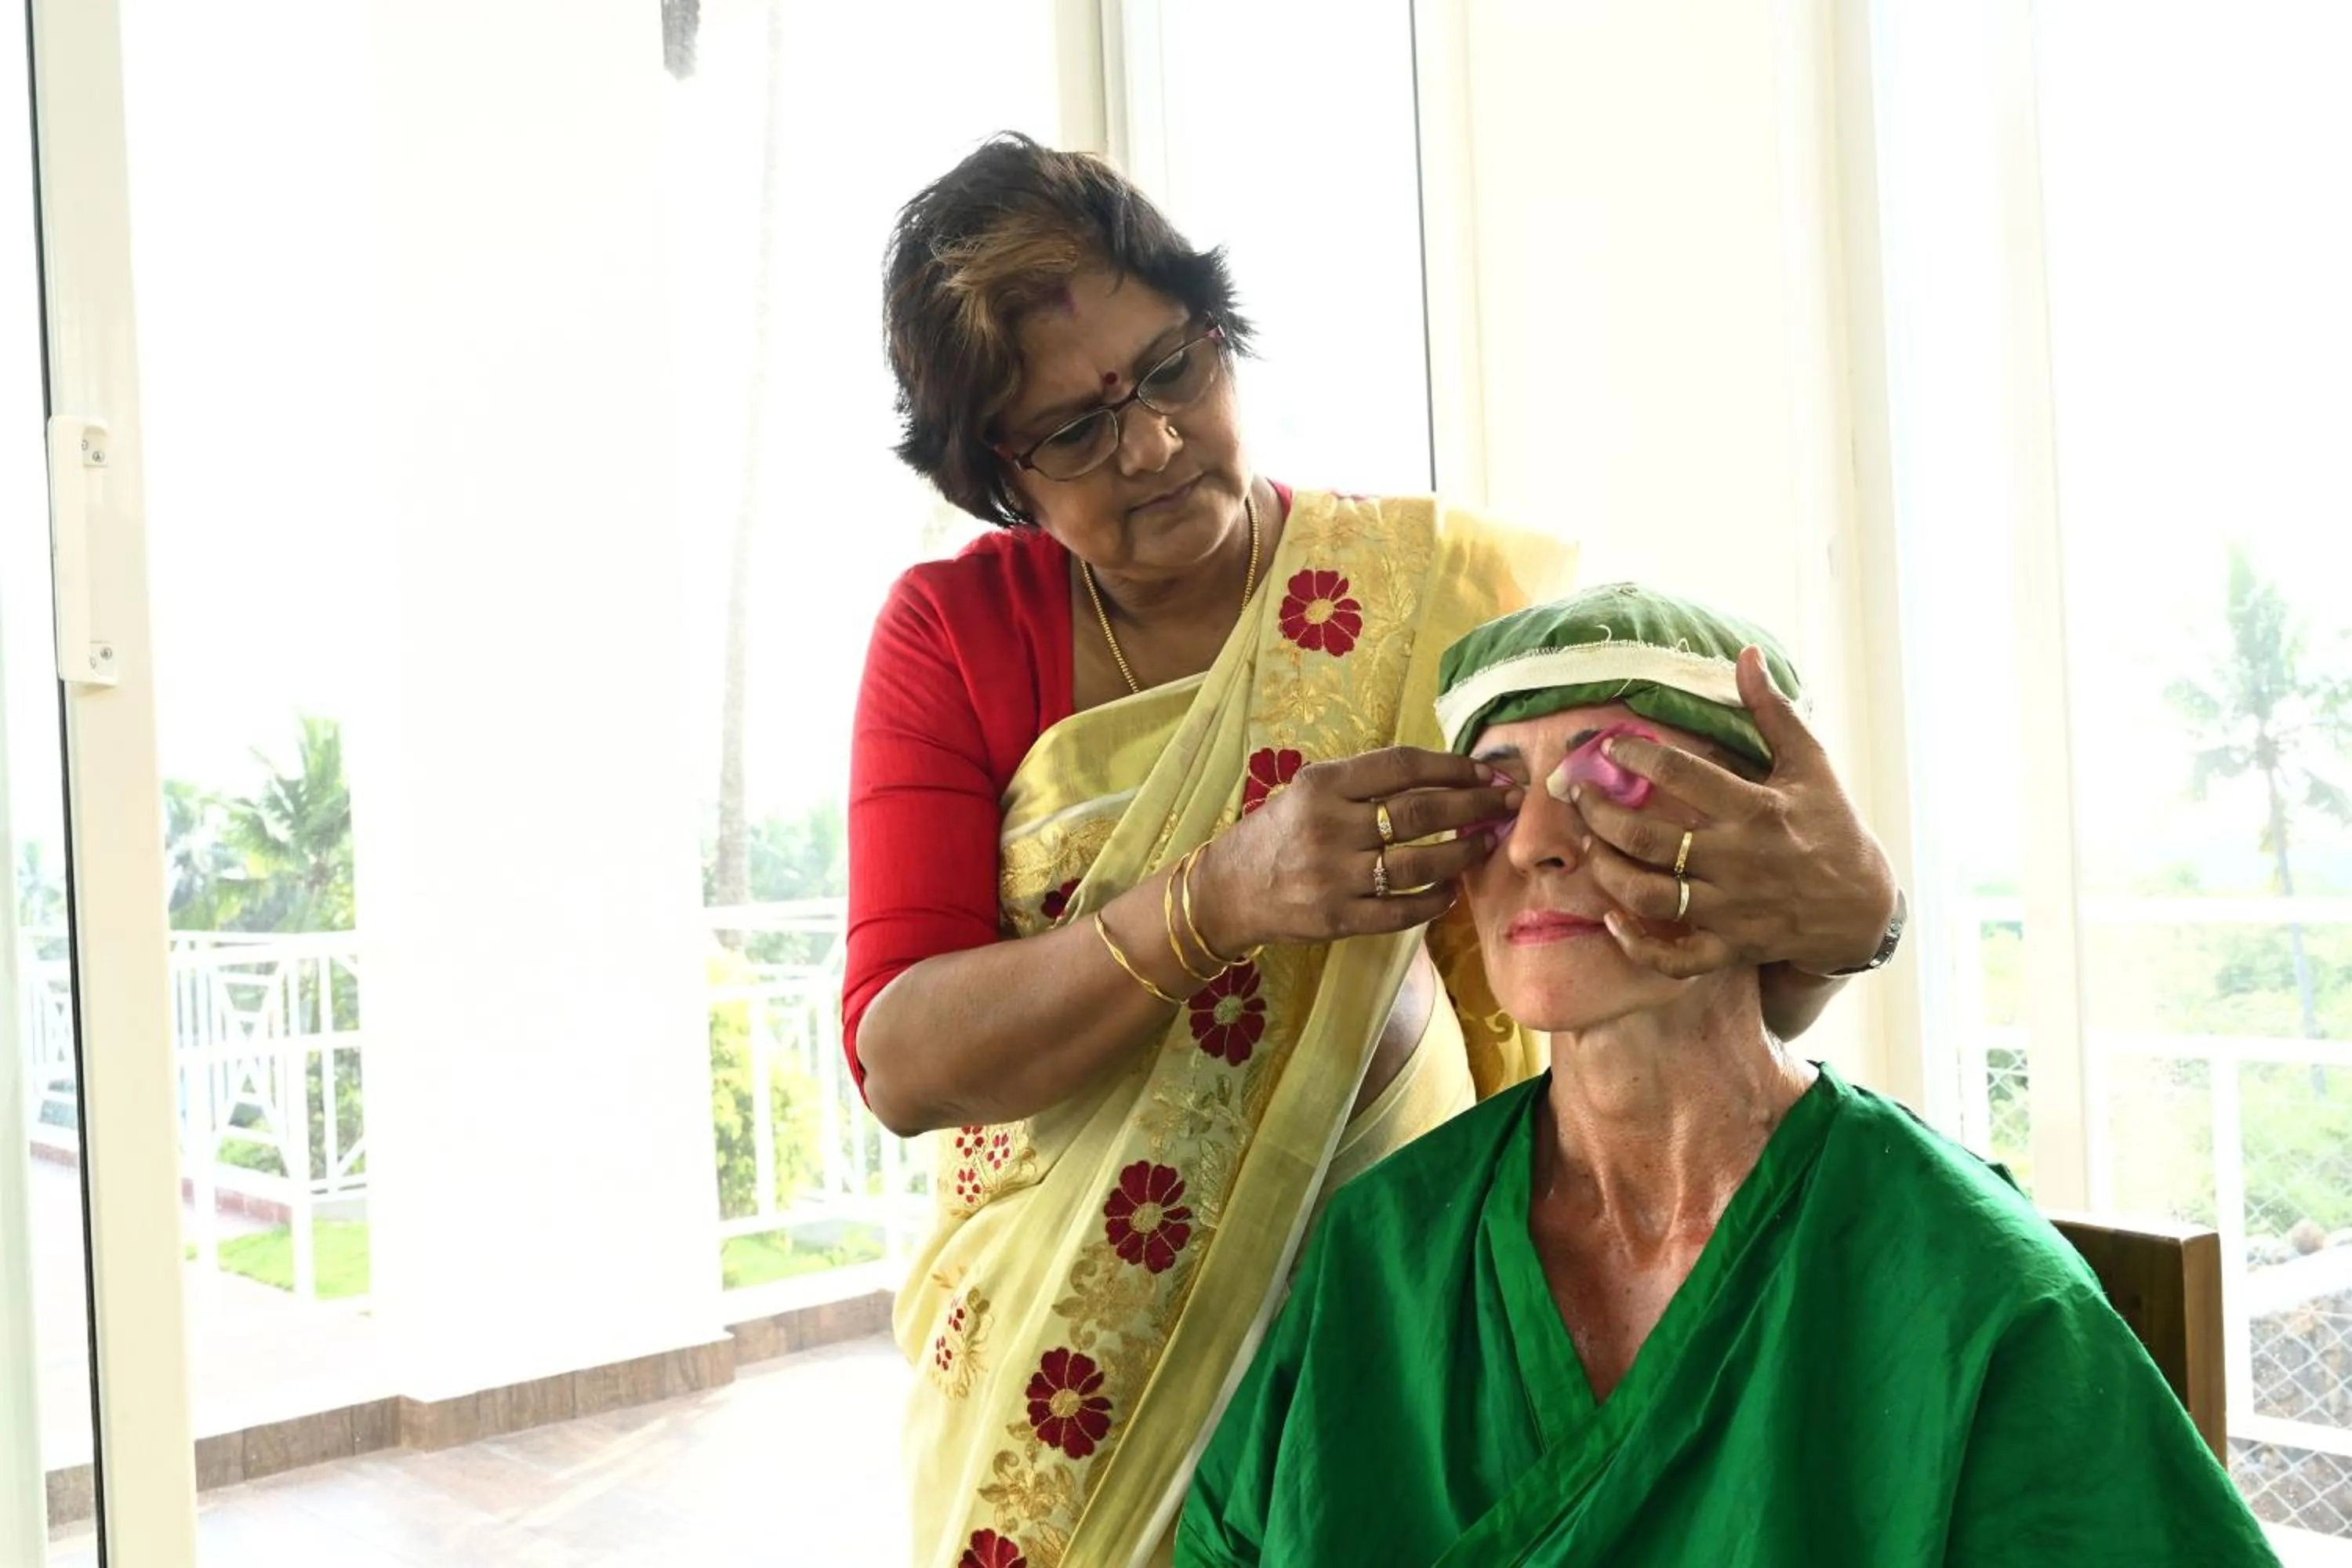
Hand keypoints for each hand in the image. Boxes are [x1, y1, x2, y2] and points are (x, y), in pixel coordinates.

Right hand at [1192, 747, 1521, 953]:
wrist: (1229, 889)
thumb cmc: (1279, 832)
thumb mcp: (1310, 791)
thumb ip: (1366, 784)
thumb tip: (1445, 778)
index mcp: (1323, 785)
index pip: (1402, 766)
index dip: (1453, 767)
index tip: (1487, 772)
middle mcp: (1330, 827)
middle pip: (1420, 812)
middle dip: (1475, 805)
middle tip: (1508, 803)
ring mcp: (1335, 877)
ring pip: (1419, 863)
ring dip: (1463, 853)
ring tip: (1485, 844)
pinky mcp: (1339, 919)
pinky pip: (1403, 910)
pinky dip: (1436, 900)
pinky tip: (1452, 889)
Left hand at [1569, 647, 1897, 979]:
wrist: (1863, 908)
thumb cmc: (1831, 827)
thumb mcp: (1810, 764)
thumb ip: (1772, 711)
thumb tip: (1746, 656)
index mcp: (1756, 810)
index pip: (1681, 775)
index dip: (1635, 757)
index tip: (1608, 747)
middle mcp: (1739, 861)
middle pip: (1649, 840)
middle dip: (1601, 816)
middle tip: (1579, 797)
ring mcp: (1732, 909)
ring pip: (1649, 896)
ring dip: (1608, 872)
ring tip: (1590, 847)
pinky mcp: (1730, 948)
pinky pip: (1674, 957)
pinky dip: (1637, 944)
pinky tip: (1612, 918)